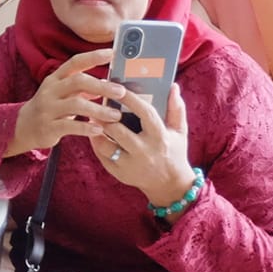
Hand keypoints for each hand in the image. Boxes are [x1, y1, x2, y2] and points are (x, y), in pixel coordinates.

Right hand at [7, 49, 123, 156]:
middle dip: (102, 86)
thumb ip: (83, 88)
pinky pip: (70, 126)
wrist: (22, 127)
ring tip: (116, 115)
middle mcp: (50, 90)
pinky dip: (86, 127)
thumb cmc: (50, 108)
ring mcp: (47, 108)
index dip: (93, 56)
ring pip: (76, 104)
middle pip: (78, 81)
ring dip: (99, 109)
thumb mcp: (63, 93)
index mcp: (55, 79)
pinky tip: (99, 129)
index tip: (111, 53)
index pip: (75, 62)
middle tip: (121, 92)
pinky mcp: (48, 127)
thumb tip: (109, 83)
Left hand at [89, 83, 197, 206]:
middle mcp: (144, 151)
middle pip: (118, 130)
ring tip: (92, 116)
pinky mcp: (120, 173)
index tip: (118, 88)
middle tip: (97, 101)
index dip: (130, 99)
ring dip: (96, 129)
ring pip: (105, 144)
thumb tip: (173, 87)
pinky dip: (96, 143)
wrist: (169, 185)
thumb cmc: (173, 152)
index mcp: (160, 137)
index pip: (144, 113)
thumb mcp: (179, 131)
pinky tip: (94, 132)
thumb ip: (176, 109)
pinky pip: (102, 156)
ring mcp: (130, 164)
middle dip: (105, 114)